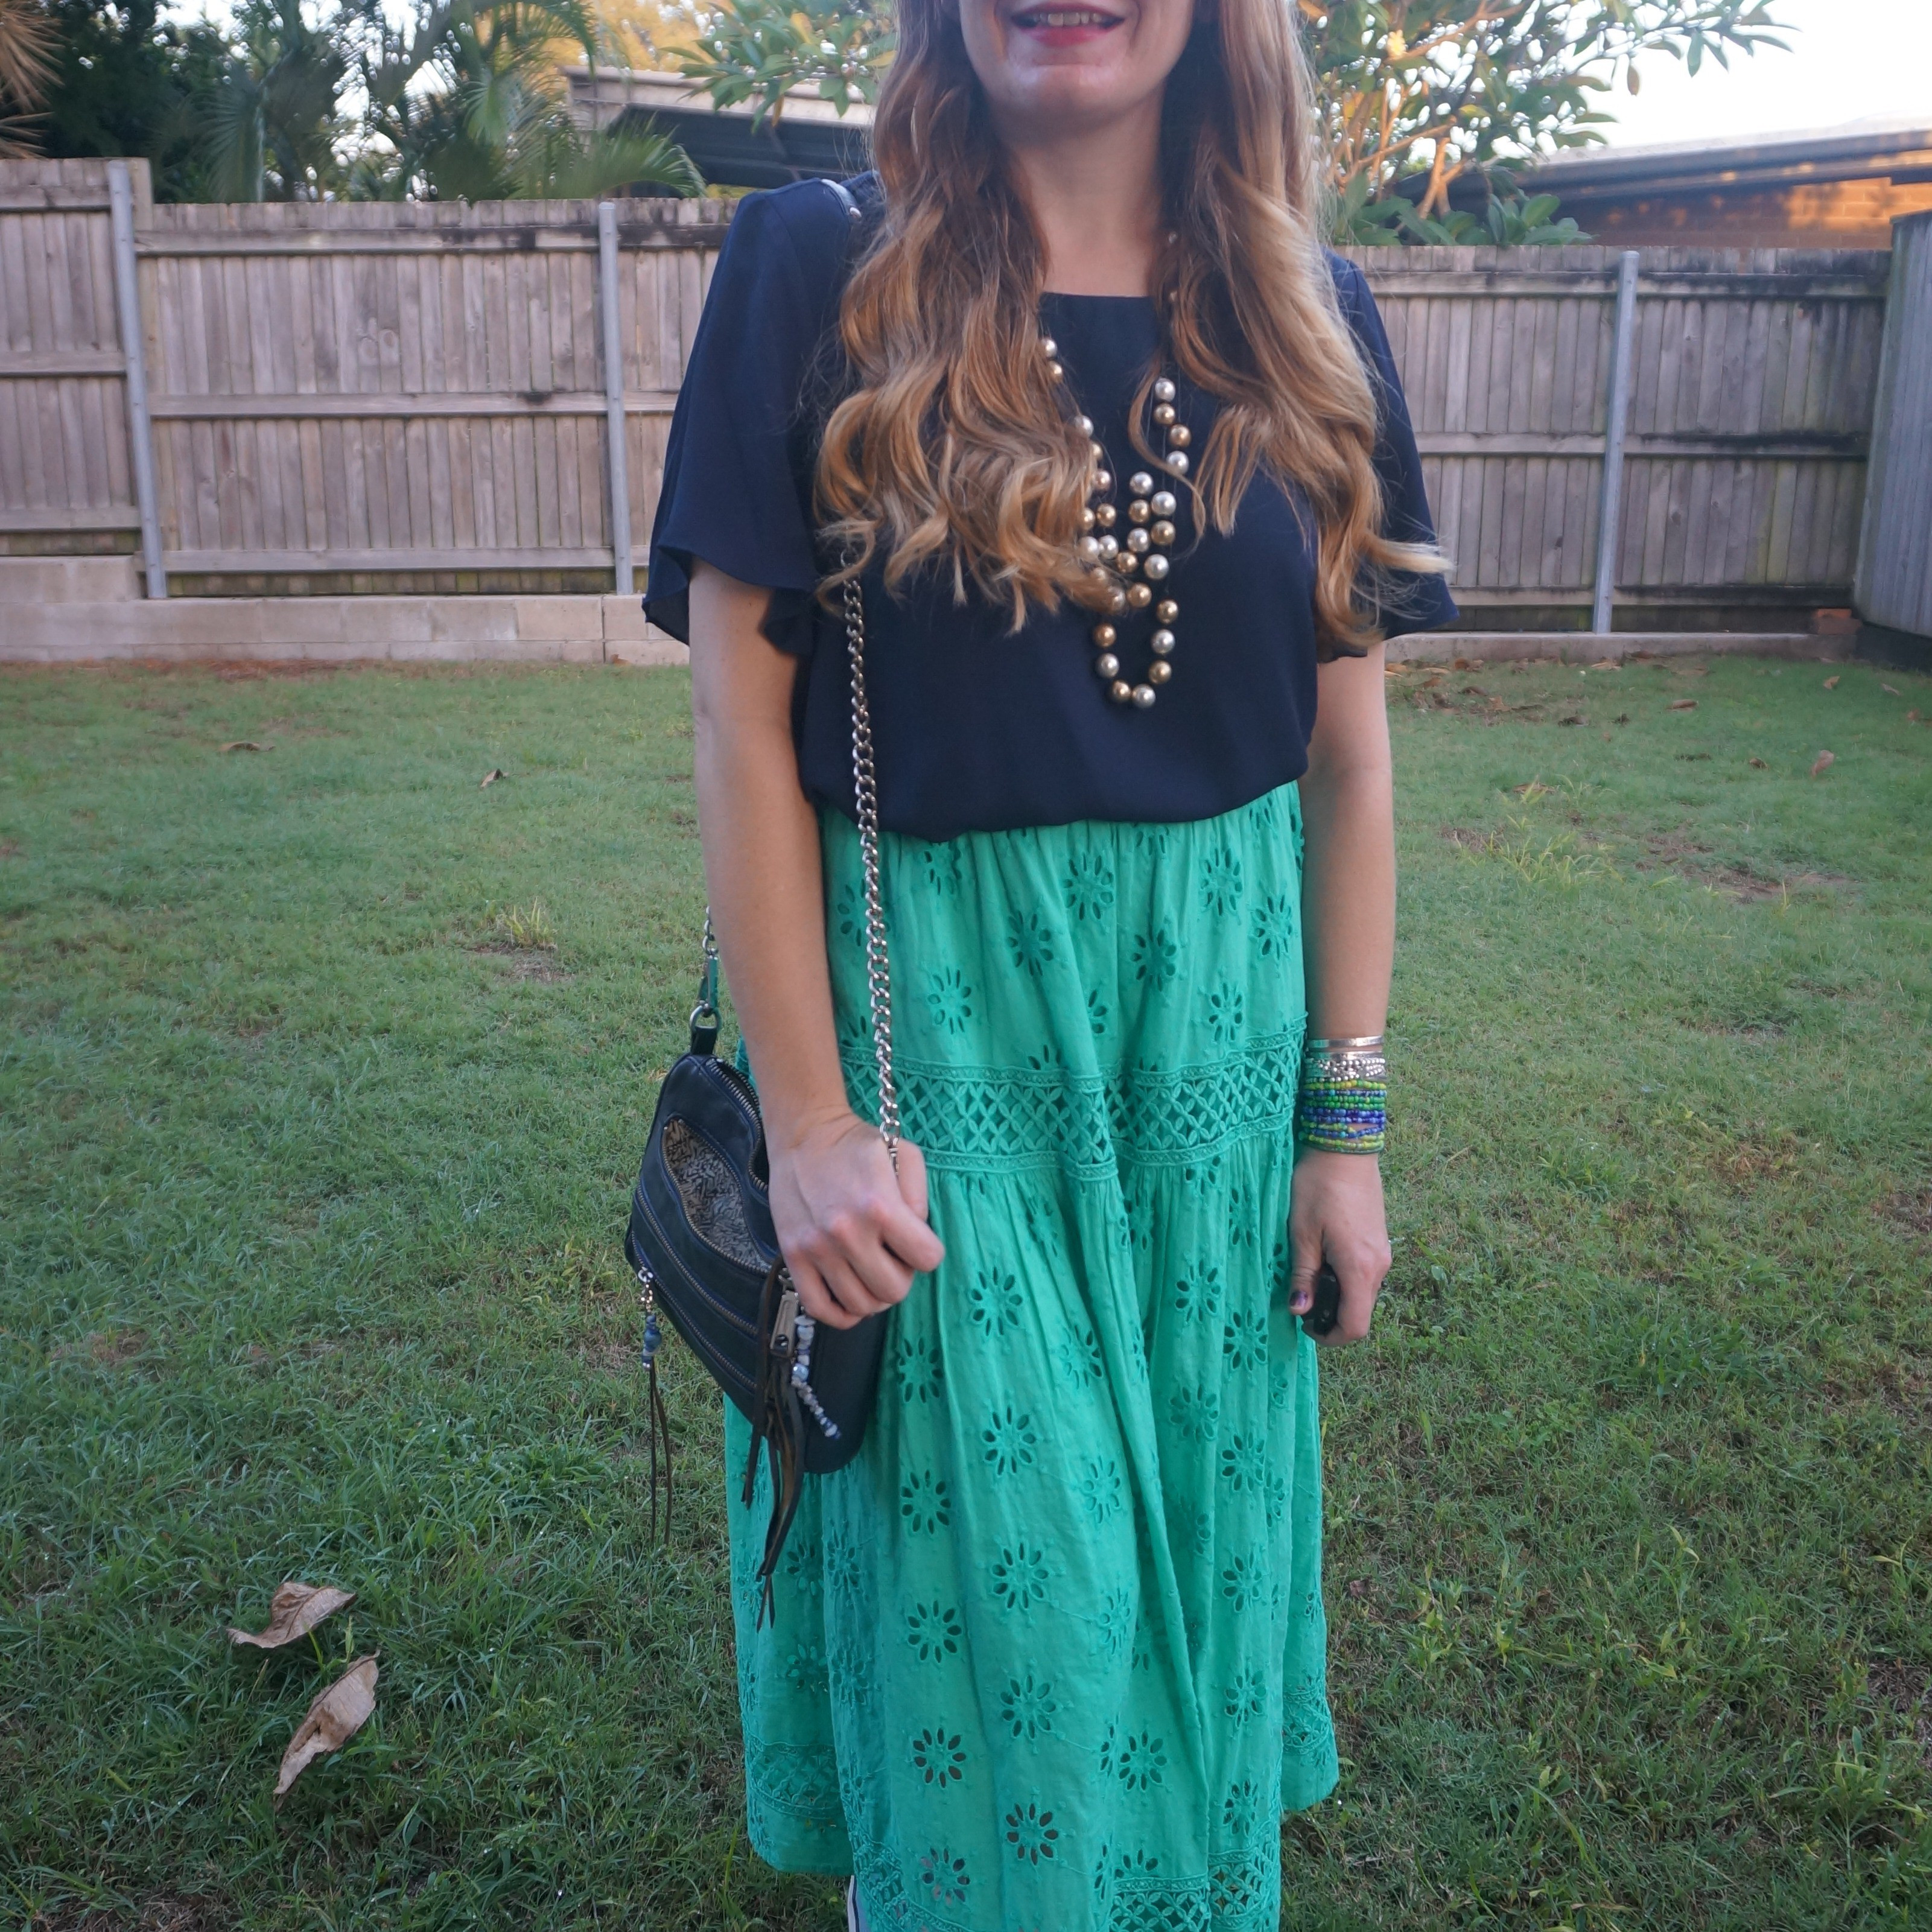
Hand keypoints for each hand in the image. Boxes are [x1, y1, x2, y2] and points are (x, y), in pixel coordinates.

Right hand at [768, 1107, 944, 1328]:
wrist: (803, 1135)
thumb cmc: (858, 1145)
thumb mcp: (905, 1155)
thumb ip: (920, 1198)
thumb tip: (919, 1239)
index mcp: (880, 1207)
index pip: (927, 1259)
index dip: (927, 1252)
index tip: (917, 1241)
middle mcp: (847, 1233)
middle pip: (894, 1291)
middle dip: (902, 1277)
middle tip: (893, 1257)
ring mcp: (817, 1249)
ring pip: (861, 1305)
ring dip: (874, 1295)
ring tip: (871, 1271)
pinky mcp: (793, 1257)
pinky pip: (820, 1308)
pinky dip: (841, 1313)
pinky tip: (850, 1296)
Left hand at [1287, 1149, 1390, 1344]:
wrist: (1344, 1146)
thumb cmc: (1318, 1186)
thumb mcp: (1301, 1233)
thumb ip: (1302, 1275)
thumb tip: (1300, 1311)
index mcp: (1359, 1268)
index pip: (1355, 1326)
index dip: (1330, 1337)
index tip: (1304, 1326)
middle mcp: (1378, 1265)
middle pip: (1360, 1311)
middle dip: (1331, 1317)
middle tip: (1300, 1300)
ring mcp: (1382, 1252)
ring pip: (1362, 1292)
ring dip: (1337, 1295)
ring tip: (1307, 1275)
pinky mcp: (1379, 1240)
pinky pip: (1364, 1273)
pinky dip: (1344, 1278)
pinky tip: (1321, 1257)